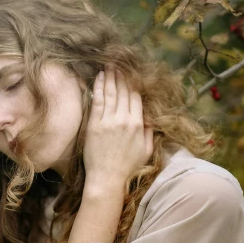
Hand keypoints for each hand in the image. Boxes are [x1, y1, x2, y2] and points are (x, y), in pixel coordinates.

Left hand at [82, 66, 153, 187]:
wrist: (107, 179)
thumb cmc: (127, 168)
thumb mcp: (146, 151)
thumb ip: (149, 132)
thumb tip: (149, 118)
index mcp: (138, 125)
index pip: (136, 97)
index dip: (133, 83)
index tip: (130, 73)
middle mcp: (124, 120)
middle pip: (124, 91)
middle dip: (121, 76)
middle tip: (118, 63)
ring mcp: (108, 121)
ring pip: (110, 93)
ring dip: (110, 77)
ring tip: (109, 65)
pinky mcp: (95, 125)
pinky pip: (97, 101)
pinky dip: (99, 87)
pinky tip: (99, 77)